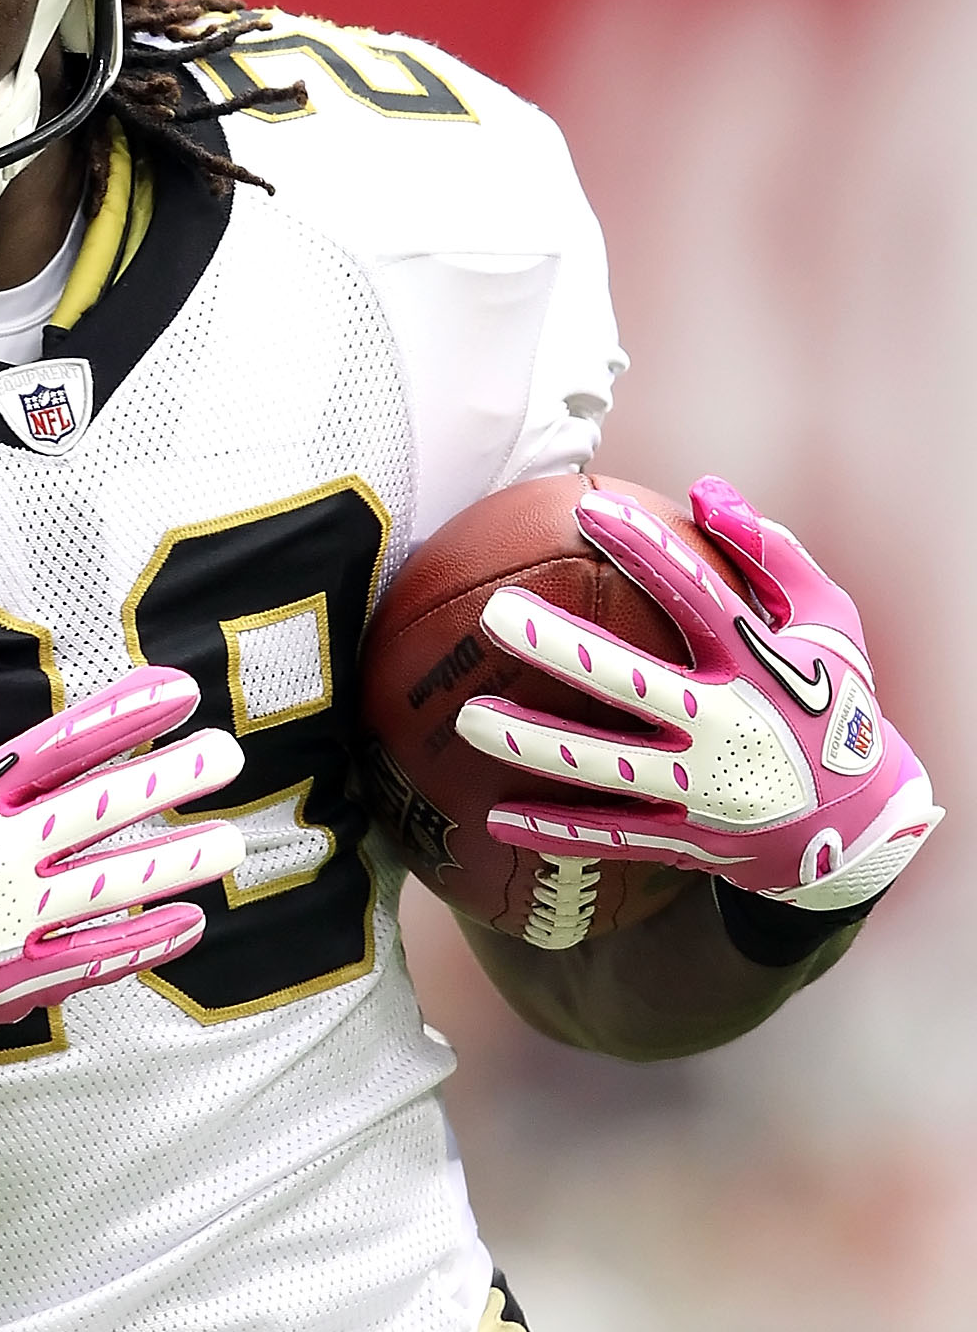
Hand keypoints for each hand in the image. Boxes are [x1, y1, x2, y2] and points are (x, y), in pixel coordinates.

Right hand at [0, 644, 243, 1070]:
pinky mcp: (17, 978)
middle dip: (168, 778)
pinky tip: (191, 921)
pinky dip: (146, 940)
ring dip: (176, 862)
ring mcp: (11, 921)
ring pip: (110, 884)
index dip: (124, 715)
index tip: (179, 691)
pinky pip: (96, 957)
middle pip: (98, 808)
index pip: (62, 745)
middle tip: (228, 756)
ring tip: (231, 842)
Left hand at [454, 477, 941, 908]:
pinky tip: (492, 817)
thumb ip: (771, 554)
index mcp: (760, 665)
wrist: (863, 829)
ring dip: (533, 745)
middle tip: (493, 613)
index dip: (646, 548)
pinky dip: (554, 831)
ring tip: (468, 718)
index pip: (697, 595)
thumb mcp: (828, 623)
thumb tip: (704, 490)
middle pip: (632, 683)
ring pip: (604, 768)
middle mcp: (728, 727)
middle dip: (561, 649)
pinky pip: (611, 837)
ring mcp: (704, 791)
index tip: (588, 506)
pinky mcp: (688, 841)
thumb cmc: (836, 704)